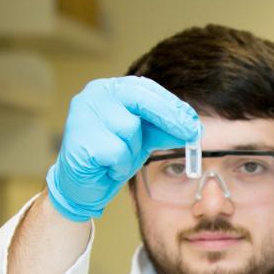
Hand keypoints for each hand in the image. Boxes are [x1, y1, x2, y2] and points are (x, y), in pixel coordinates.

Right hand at [46, 76, 199, 221]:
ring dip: (133, 150)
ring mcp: (83, 114)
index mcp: (110, 89)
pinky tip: (108, 168)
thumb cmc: (113, 156)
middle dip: (168, 117)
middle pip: (139, 98)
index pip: (146, 88)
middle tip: (191, 133)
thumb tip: (194, 127)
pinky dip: (119, 165)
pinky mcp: (79, 139)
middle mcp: (94, 94)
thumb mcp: (144, 139)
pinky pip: (116, 151)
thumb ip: (165, 130)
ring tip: (120, 159)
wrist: (83, 185)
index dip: (172, 105)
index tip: (194, 122)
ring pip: (129, 128)